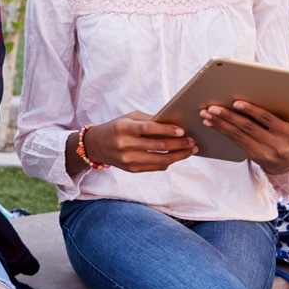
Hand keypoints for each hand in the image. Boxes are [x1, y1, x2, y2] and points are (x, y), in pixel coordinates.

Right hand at [80, 113, 197, 172]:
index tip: (182, 130)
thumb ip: (149, 120)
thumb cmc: (117, 127)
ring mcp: (128, 159)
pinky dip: (169, 161)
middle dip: (178, 144)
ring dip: (179, 155)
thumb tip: (174, 124)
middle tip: (192, 141)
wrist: (96, 146)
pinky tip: (178, 156)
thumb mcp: (128, 118)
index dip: (166, 130)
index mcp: (123, 128)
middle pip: (158, 146)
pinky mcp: (132, 169)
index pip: (148, 129)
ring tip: (190, 150)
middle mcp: (124, 145)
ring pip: (160, 159)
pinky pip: (156, 167)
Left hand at [199, 96, 288, 174]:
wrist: (288, 164)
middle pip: (248, 128)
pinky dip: (220, 130)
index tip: (237, 102)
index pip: (268, 120)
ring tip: (206, 113)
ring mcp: (263, 153)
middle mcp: (276, 146)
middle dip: (228, 116)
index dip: (252, 111)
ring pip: (237, 136)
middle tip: (212, 106)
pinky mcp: (251, 156)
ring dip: (220, 123)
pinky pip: (233, 141)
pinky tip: (209, 122)